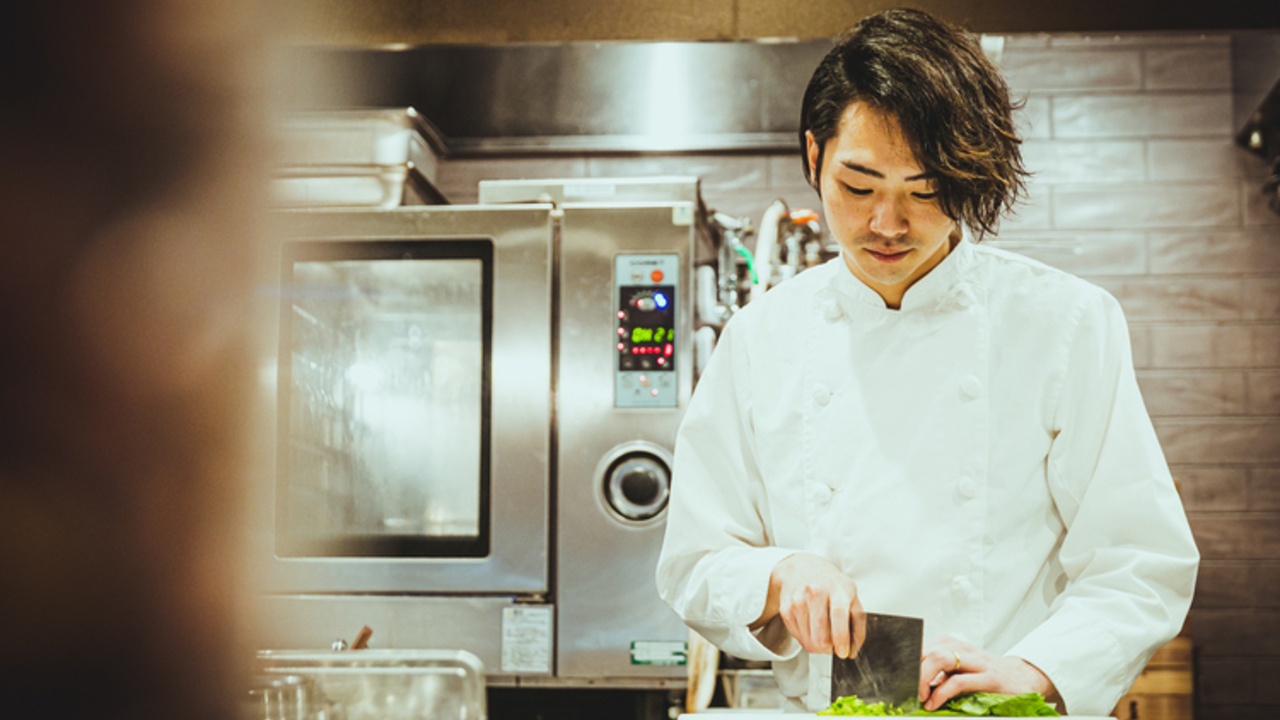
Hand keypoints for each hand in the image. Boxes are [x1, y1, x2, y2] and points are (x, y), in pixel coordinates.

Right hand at [751, 553, 865, 658]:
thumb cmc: (830, 584)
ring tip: (824, 633)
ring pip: (809, 642)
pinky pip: (799, 639)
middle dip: (830, 648)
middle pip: (821, 636)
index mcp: (837, 588)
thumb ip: (857, 622)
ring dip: (819, 646)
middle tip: (835, 646)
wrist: (800, 568)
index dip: (841, 637)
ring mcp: (798, 601)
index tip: (843, 652)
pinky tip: (812, 628)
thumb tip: (853, 649)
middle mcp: (816, 592)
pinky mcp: (786, 610)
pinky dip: (808, 640)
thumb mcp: (852, 595)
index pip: (839, 614)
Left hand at [918, 637, 1058, 711]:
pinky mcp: (989, 677)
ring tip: (919, 697)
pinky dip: (941, 693)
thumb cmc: (985, 675)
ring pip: (940, 659)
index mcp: (950, 644)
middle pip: (926, 651)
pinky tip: (934, 704)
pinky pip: (959, 682)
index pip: (919, 646)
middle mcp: (961, 648)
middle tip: (905, 690)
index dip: (904, 661)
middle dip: (911, 671)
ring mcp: (976, 661)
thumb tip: (910, 685)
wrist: (1021, 678)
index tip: (894, 678)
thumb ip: (936, 673)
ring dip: (923, 678)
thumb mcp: (957, 669)